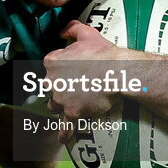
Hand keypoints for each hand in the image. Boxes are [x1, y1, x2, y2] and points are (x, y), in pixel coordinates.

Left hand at [44, 21, 124, 141]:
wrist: (118, 72)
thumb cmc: (104, 53)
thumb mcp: (87, 33)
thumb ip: (71, 28)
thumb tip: (61, 30)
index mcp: (52, 61)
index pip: (49, 66)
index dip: (61, 68)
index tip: (70, 70)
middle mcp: (52, 80)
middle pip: (49, 87)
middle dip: (59, 87)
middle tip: (74, 85)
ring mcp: (61, 98)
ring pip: (54, 104)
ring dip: (61, 104)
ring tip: (73, 103)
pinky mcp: (72, 112)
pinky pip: (65, 125)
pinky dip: (64, 132)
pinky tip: (62, 138)